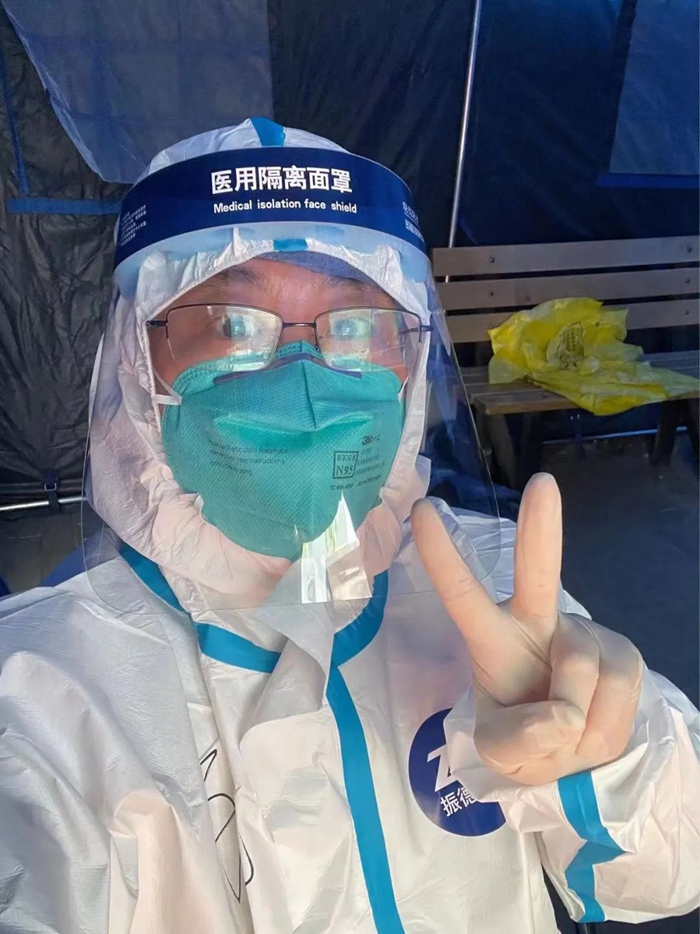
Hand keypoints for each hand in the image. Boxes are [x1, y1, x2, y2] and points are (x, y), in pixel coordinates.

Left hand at [411, 474, 642, 785]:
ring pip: (581, 676)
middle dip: (539, 528)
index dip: (441, 555)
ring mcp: (584, 635)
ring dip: (577, 723)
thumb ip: (514, 741)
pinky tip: (593, 726)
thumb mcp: (500, 753)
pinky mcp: (622, 653)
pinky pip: (617, 696)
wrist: (576, 759)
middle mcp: (538, 623)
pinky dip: (604, 727)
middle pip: (539, 572)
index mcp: (491, 638)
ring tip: (567, 733)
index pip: (461, 594)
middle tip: (542, 485)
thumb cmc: (525, 742)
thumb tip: (560, 715)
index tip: (421, 509)